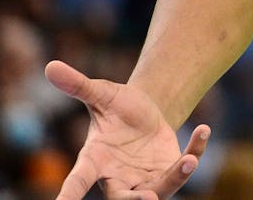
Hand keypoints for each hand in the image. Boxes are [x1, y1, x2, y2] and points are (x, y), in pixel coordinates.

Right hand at [45, 60, 210, 199]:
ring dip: (175, 178)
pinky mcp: (168, 172)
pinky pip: (184, 168)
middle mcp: (117, 177)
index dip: (68, 195)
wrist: (146, 111)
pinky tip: (203, 130)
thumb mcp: (100, 94)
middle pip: (121, 198)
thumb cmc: (116, 108)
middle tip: (147, 199)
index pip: (78, 181)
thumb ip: (77, 85)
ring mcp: (144, 179)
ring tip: (188, 162)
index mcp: (94, 160)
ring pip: (159, 189)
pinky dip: (196, 151)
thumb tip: (50, 65)